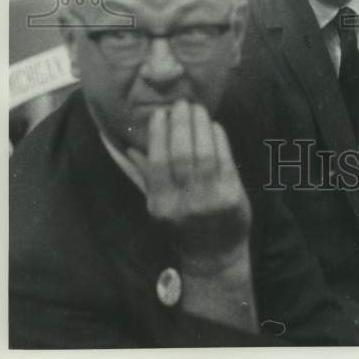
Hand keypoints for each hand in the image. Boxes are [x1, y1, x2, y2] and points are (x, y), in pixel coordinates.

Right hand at [128, 101, 251, 275]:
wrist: (213, 255)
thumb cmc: (182, 225)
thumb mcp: (158, 204)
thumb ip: (143, 174)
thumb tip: (126, 144)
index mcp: (160, 204)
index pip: (157, 161)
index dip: (159, 133)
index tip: (160, 112)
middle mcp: (183, 202)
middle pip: (181, 154)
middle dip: (181, 123)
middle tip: (181, 102)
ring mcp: (209, 199)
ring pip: (204, 153)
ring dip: (200, 125)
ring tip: (197, 108)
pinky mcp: (232, 195)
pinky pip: (225, 159)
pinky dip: (219, 138)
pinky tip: (214, 125)